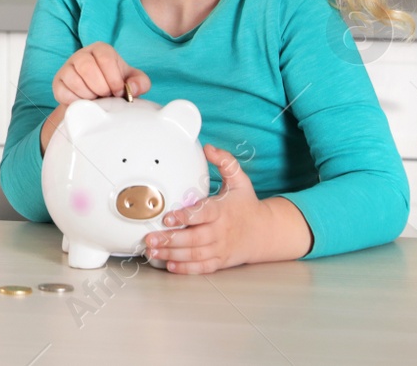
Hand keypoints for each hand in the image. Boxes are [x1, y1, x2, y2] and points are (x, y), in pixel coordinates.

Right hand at [51, 42, 150, 103]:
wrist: (98, 98)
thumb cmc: (115, 85)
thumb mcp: (133, 82)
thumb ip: (140, 82)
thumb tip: (132, 88)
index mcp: (100, 50)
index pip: (106, 58)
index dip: (114, 79)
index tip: (118, 91)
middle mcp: (81, 55)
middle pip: (87, 68)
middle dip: (101, 88)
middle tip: (107, 96)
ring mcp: (67, 68)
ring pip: (75, 81)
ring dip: (89, 95)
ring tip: (96, 98)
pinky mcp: (58, 83)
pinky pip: (64, 93)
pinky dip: (77, 101)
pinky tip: (85, 101)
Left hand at [144, 143, 279, 273]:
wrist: (265, 232)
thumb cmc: (246, 204)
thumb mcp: (240, 180)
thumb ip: (225, 161)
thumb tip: (208, 147)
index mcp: (223, 211)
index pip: (203, 214)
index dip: (186, 216)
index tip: (168, 217)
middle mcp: (221, 232)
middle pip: (194, 238)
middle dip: (171, 239)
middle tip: (150, 238)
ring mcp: (220, 248)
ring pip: (195, 254)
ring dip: (172, 255)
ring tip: (152, 252)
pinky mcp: (220, 261)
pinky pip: (202, 267)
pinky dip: (187, 269)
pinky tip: (170, 266)